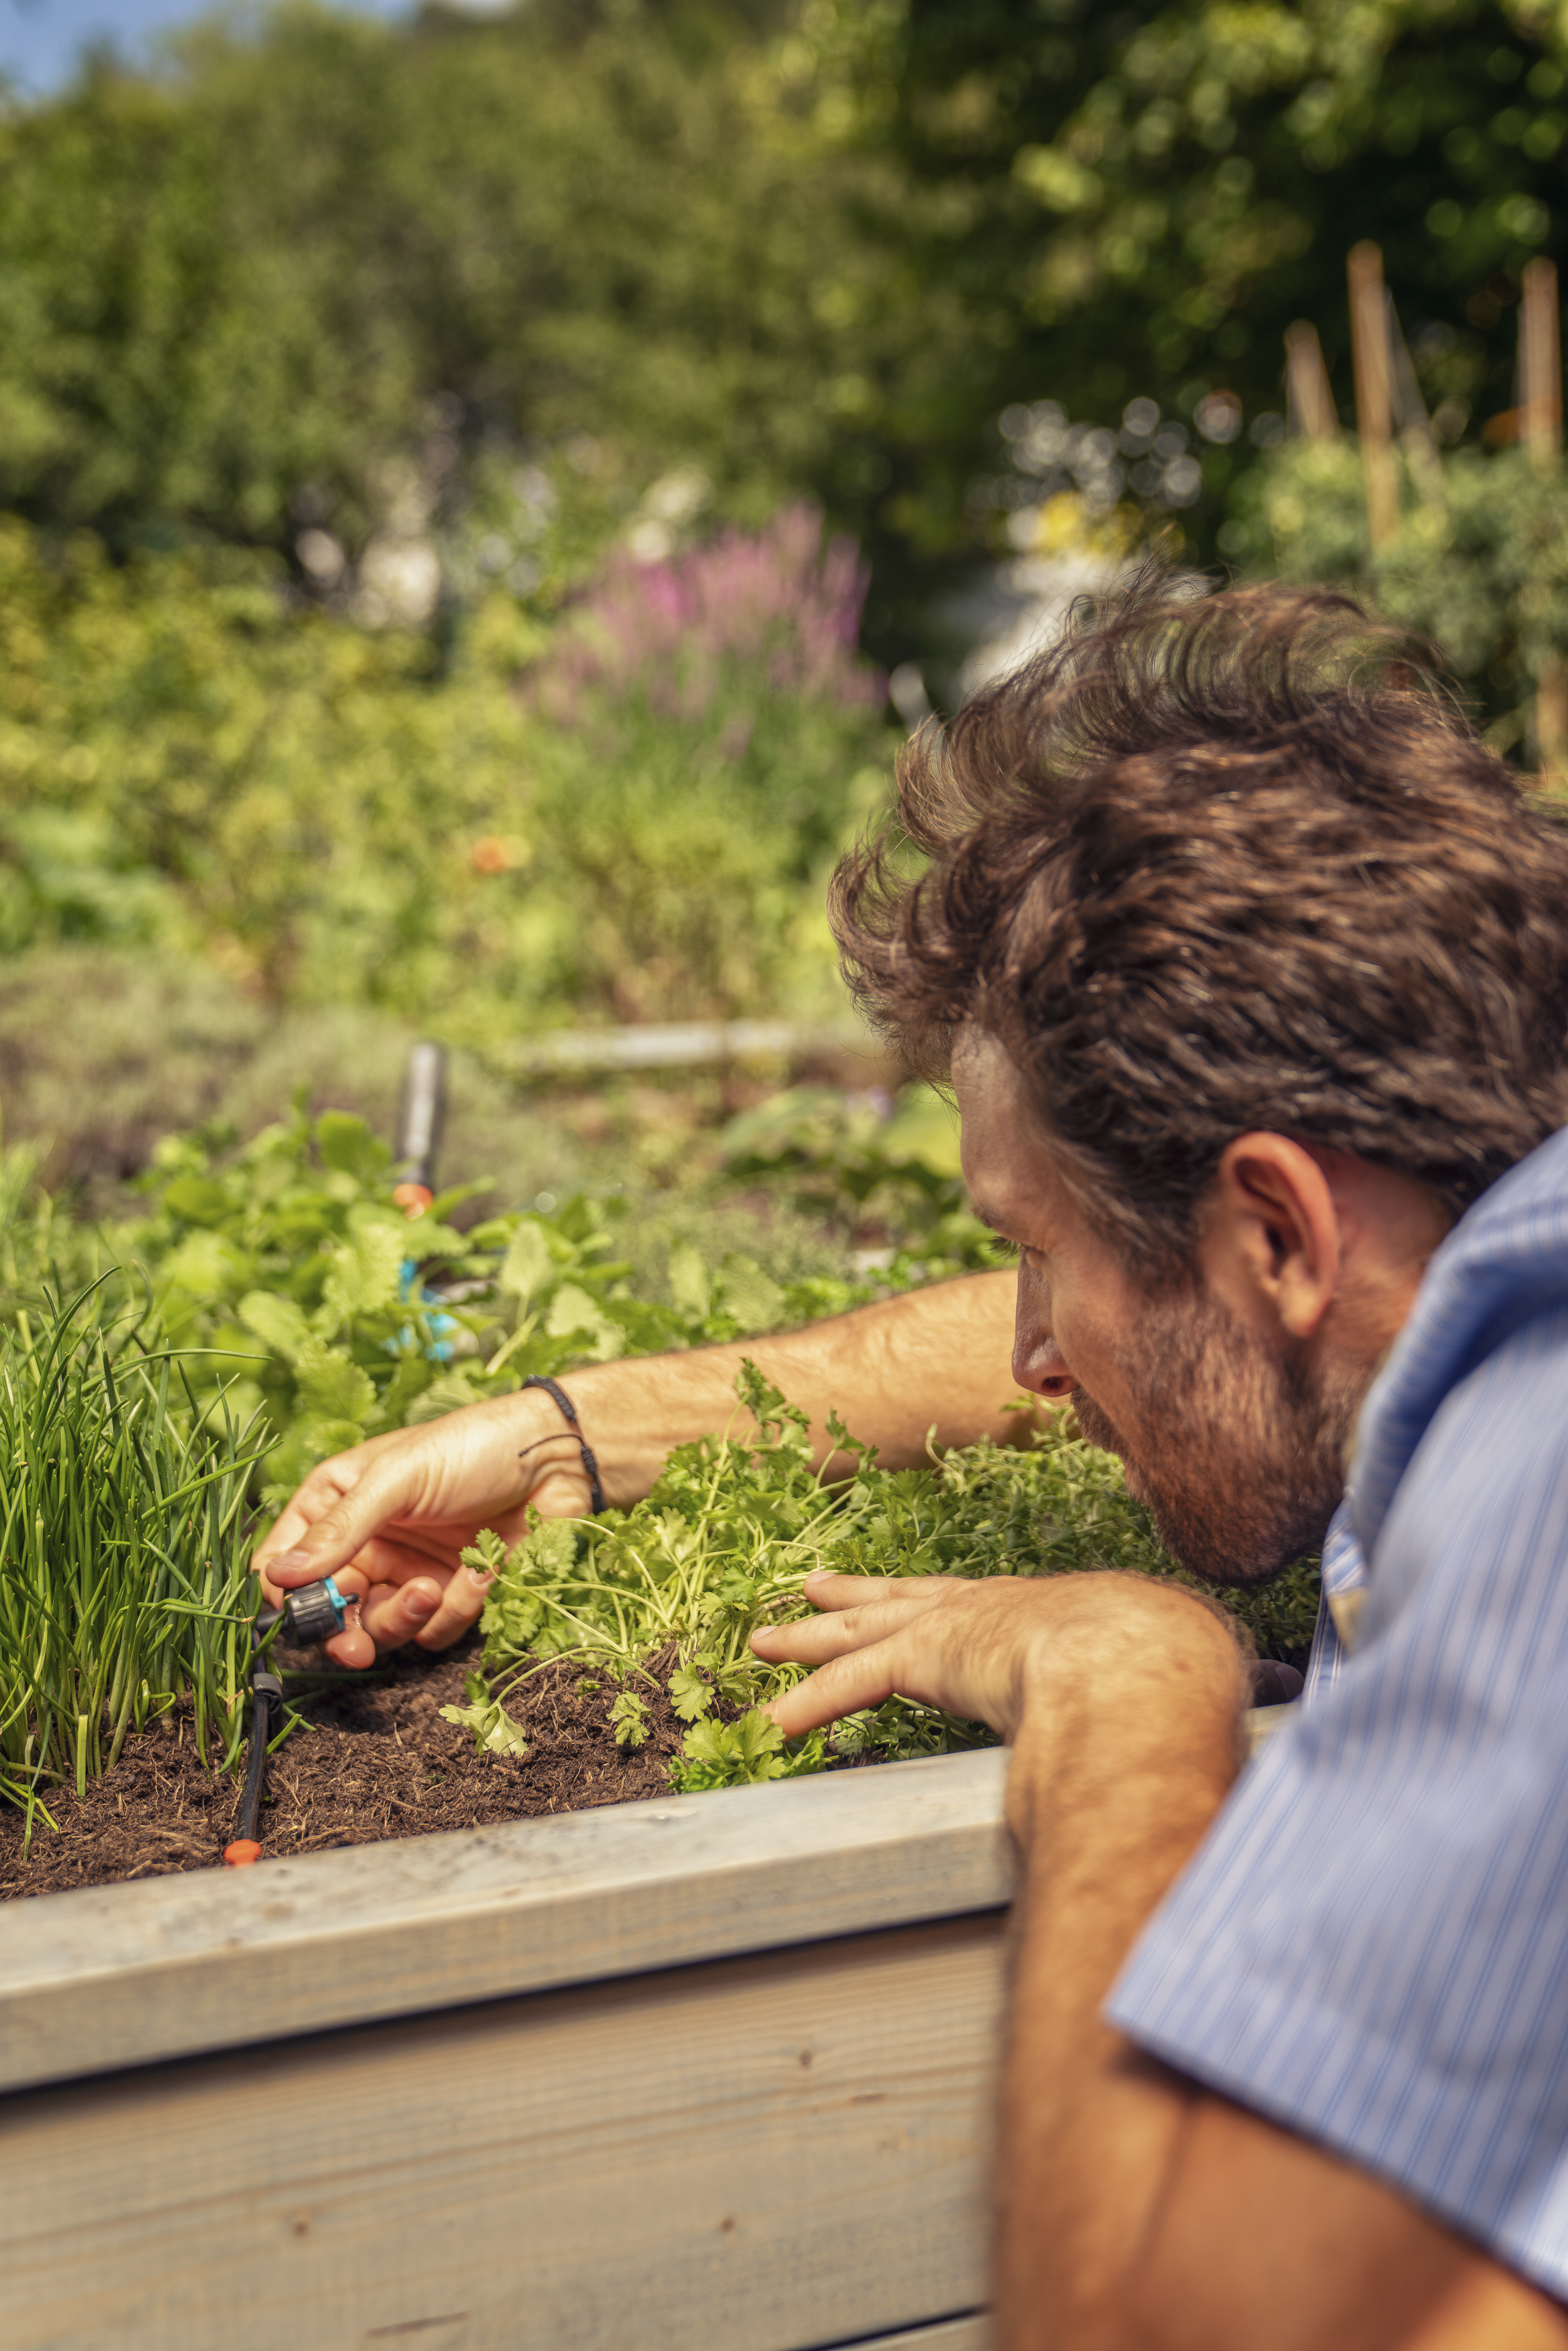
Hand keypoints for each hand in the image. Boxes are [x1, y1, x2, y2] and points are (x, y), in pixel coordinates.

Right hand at [253, 1392, 593, 1668]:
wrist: (558, 1460)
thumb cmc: (474, 1447)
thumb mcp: (399, 1476)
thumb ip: (342, 1527)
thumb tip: (279, 1575)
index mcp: (339, 1501)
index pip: (286, 1560)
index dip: (286, 1593)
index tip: (299, 1614)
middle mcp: (368, 1540)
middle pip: (331, 1609)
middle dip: (342, 1631)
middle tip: (353, 1649)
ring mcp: (409, 1569)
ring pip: (380, 1627)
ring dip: (400, 1619)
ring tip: (429, 1589)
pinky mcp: (453, 1594)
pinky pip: (435, 1629)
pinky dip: (455, 1609)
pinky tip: (480, 1571)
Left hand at [751, 1569, 1244, 1741]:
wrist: (1144, 1659)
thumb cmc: (1181, 1665)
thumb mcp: (1207, 1666)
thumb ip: (1225, 1680)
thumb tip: (1284, 1685)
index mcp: (1055, 1610)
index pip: (990, 1606)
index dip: (952, 1605)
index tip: (928, 1602)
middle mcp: (996, 1607)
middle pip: (911, 1599)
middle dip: (858, 1598)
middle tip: (812, 1590)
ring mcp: (958, 1627)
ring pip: (863, 1633)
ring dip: (808, 1641)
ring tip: (759, 1642)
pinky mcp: (931, 1658)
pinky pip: (854, 1686)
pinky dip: (813, 1703)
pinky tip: (774, 1723)